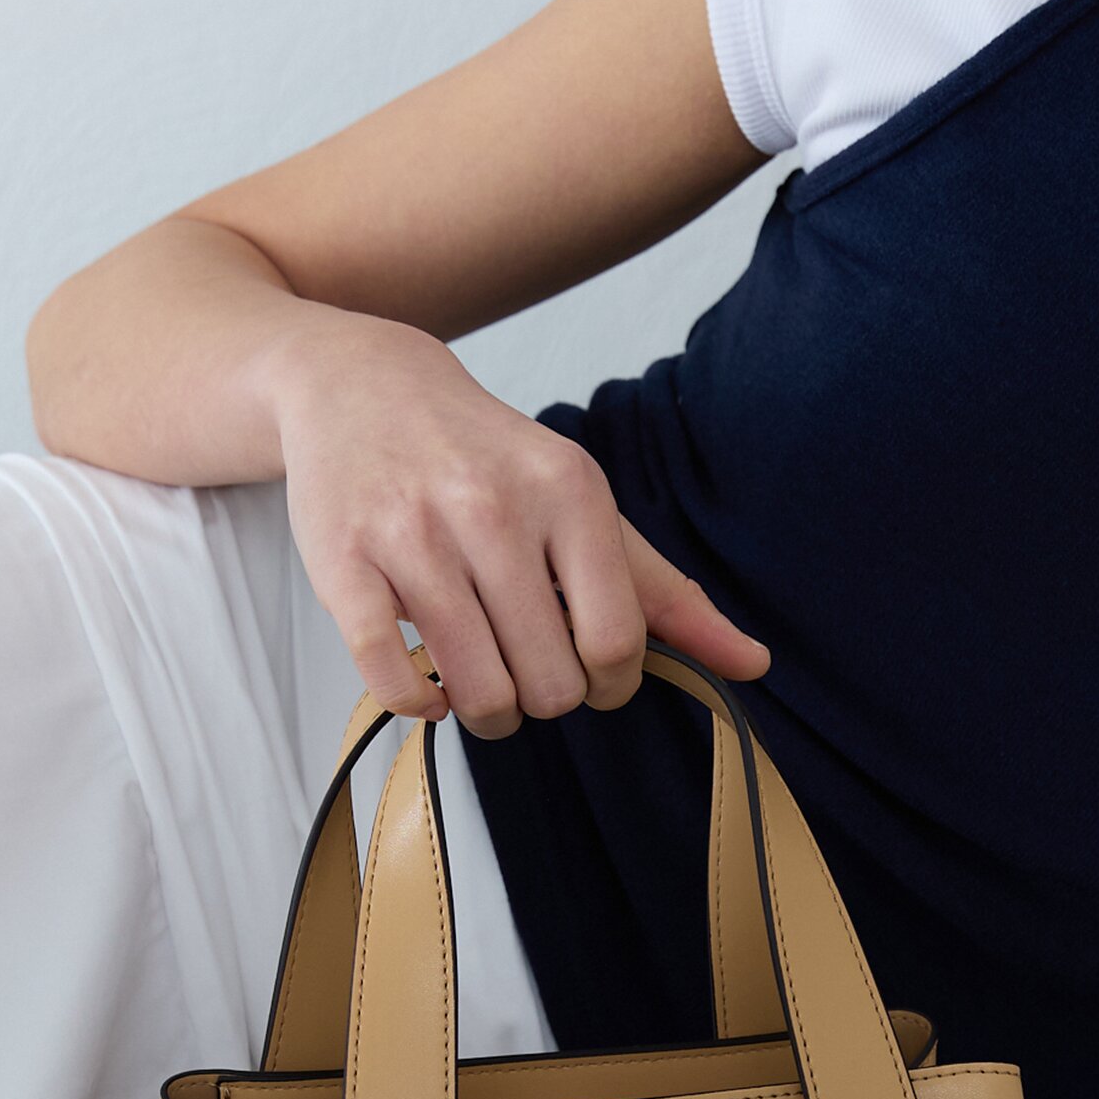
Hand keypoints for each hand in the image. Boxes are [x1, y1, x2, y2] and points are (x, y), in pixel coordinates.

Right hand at [270, 312, 769, 735]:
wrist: (362, 387)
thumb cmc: (488, 460)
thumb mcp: (584, 506)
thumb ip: (665, 593)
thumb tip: (754, 664)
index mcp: (569, 492)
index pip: (617, 644)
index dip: (609, 684)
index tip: (588, 672)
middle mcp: (493, 508)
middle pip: (551, 684)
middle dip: (544, 699)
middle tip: (525, 667)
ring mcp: (413, 536)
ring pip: (479, 691)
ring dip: (487, 712)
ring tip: (479, 682)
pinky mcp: (344, 564)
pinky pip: (393, 683)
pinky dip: (418, 705)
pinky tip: (426, 682)